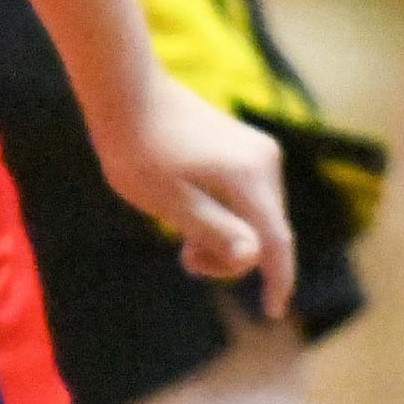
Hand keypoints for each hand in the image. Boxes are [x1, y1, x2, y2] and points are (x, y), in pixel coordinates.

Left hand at [93, 73, 293, 316]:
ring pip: (255, 214)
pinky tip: (189, 209)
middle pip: (265, 230)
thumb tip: (254, 259)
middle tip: (184, 258)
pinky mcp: (243, 145)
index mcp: (249, 177)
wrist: (125, 92)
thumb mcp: (169, 201)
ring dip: (225, 235)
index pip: (277, 242)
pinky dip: (224, 214)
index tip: (273, 312)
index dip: (277, 280)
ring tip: (180, 234)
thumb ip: (214, 231)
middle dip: (231, 255)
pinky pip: (245, 195)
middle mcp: (264, 161)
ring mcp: (256, 150)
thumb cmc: (138, 150)